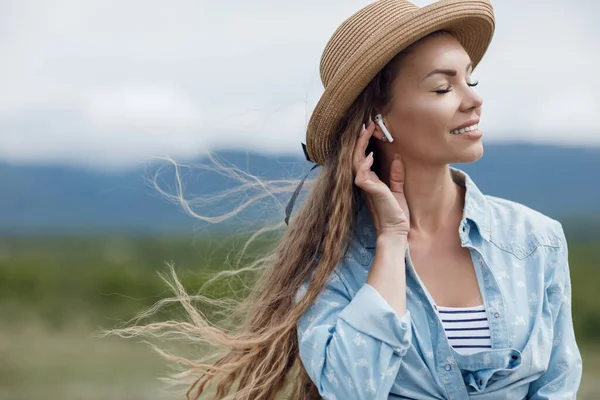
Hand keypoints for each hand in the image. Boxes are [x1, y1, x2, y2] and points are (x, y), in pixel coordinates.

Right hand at [352, 119, 409, 237]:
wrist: (396, 231)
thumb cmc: (396, 213)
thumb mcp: (398, 190)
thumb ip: (396, 174)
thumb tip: (397, 158)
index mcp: (370, 180)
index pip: (363, 156)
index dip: (365, 141)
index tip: (373, 128)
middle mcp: (365, 181)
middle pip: (356, 154)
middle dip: (360, 138)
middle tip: (368, 123)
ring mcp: (365, 185)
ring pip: (355, 160)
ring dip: (361, 145)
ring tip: (367, 130)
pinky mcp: (369, 191)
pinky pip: (361, 174)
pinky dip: (365, 163)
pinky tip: (371, 155)